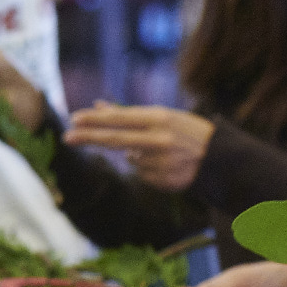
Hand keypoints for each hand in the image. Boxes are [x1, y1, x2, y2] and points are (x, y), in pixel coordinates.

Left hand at [65, 103, 214, 192]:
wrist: (218, 156)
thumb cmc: (184, 130)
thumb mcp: (161, 115)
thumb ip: (128, 114)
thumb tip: (98, 106)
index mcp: (158, 119)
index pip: (119, 119)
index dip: (95, 120)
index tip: (74, 119)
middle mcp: (159, 139)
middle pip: (115, 139)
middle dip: (88, 137)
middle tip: (68, 137)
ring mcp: (161, 162)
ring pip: (131, 159)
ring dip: (136, 155)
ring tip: (161, 151)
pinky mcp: (164, 181)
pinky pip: (143, 174)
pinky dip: (148, 169)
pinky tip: (166, 164)